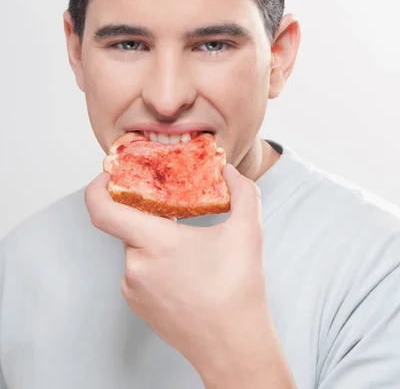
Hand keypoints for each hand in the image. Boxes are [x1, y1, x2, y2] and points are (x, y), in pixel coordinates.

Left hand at [85, 165, 286, 385]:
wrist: (234, 347)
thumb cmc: (237, 291)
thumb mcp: (247, 231)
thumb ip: (242, 192)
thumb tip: (231, 173)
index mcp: (155, 243)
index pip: (103, 211)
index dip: (96, 189)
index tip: (106, 177)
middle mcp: (136, 266)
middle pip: (129, 226)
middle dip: (149, 215)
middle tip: (173, 209)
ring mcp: (134, 289)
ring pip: (136, 250)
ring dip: (155, 241)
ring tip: (188, 247)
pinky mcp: (139, 306)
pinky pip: (139, 272)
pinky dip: (155, 262)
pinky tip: (184, 270)